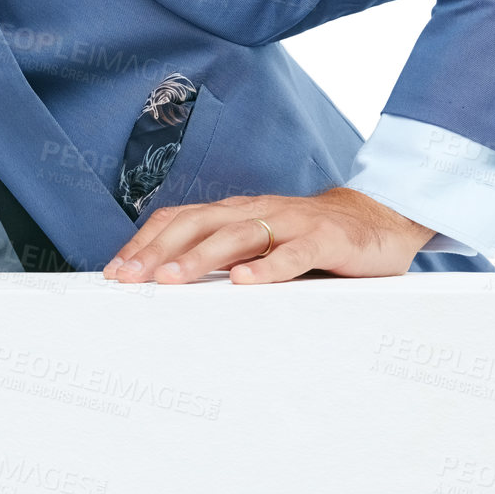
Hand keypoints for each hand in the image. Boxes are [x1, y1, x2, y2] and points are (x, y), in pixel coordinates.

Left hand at [102, 188, 434, 284]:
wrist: (378, 220)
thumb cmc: (310, 237)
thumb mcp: (261, 242)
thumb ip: (224, 255)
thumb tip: (169, 282)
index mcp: (237, 211)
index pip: (180, 219)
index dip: (145, 242)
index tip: (116, 271)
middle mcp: (257, 210)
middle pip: (198, 224)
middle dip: (159, 250)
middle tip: (130, 278)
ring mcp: (291, 223)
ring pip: (237, 236)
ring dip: (200, 258)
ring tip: (172, 279)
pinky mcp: (324, 240)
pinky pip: (292, 255)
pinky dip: (266, 268)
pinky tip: (243, 283)